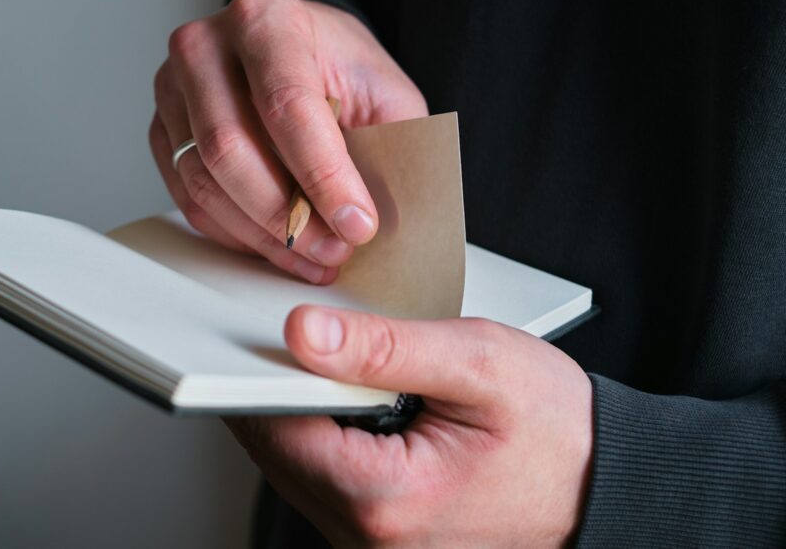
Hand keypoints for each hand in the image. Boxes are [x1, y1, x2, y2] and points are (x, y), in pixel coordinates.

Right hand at [150, 0, 427, 283]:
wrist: (292, 45)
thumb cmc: (336, 67)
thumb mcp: (383, 90)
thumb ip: (389, 143)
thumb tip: (388, 216)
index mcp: (266, 21)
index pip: (287, 105)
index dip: (323, 175)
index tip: (357, 224)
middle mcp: (205, 47)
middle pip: (229, 149)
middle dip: (287, 215)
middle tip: (334, 250)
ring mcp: (172, 89)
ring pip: (203, 182)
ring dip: (262, 235)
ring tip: (313, 256)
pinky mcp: (161, 130)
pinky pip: (188, 198)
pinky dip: (235, 234)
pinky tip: (278, 245)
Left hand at [225, 306, 592, 547]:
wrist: (605, 483)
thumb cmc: (555, 428)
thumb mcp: (476, 364)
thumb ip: (385, 348)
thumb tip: (303, 335)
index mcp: (387, 500)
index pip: (277, 433)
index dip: (257, 376)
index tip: (254, 333)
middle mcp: (370, 538)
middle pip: (279, 453)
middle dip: (278, 391)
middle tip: (300, 335)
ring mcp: (373, 545)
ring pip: (298, 468)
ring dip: (301, 414)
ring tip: (337, 366)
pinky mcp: (380, 536)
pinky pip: (326, 482)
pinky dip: (327, 437)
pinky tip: (354, 402)